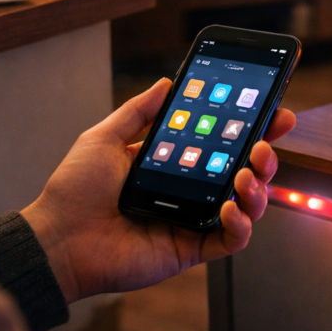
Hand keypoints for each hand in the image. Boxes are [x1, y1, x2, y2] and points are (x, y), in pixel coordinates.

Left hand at [21, 78, 295, 303]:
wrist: (57, 239)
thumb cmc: (75, 191)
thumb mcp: (104, 138)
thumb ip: (138, 111)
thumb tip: (167, 82)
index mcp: (177, 162)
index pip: (224, 142)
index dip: (253, 127)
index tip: (274, 110)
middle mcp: (192, 190)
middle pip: (245, 171)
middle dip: (266, 155)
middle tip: (264, 143)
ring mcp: (194, 219)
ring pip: (247, 205)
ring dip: (257, 187)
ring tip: (244, 174)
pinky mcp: (191, 248)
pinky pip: (231, 240)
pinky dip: (241, 225)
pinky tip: (231, 209)